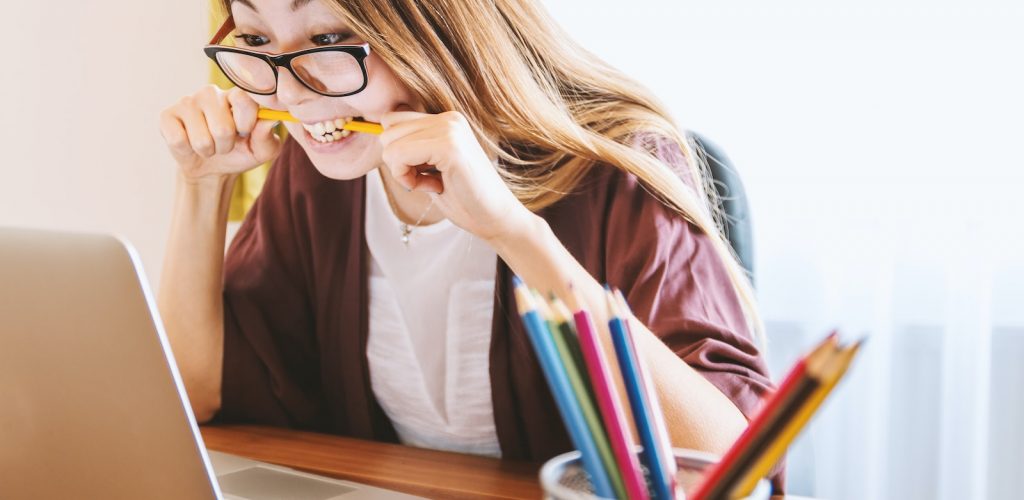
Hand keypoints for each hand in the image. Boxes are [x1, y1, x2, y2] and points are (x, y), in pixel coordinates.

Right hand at [159, 84, 281, 183]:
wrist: (212, 168)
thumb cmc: (240, 153)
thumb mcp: (262, 150)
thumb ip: (267, 136)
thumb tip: (270, 120)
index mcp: (237, 95)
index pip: (244, 100)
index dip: (246, 124)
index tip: (245, 133)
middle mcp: (211, 92)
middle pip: (222, 128)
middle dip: (226, 146)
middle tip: (224, 144)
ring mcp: (187, 101)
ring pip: (201, 139)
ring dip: (208, 150)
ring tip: (209, 145)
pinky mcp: (167, 115)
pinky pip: (179, 140)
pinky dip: (187, 151)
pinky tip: (189, 143)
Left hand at [379, 107, 533, 241]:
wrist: (496, 219)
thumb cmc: (464, 198)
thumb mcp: (431, 166)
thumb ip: (411, 147)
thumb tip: (379, 134)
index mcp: (446, 120)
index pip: (392, 120)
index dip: (397, 152)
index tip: (422, 172)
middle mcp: (448, 118)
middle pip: (387, 130)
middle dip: (398, 162)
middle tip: (427, 180)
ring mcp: (450, 129)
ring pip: (390, 144)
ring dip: (403, 171)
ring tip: (432, 183)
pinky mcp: (449, 146)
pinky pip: (399, 156)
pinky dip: (407, 178)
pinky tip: (433, 187)